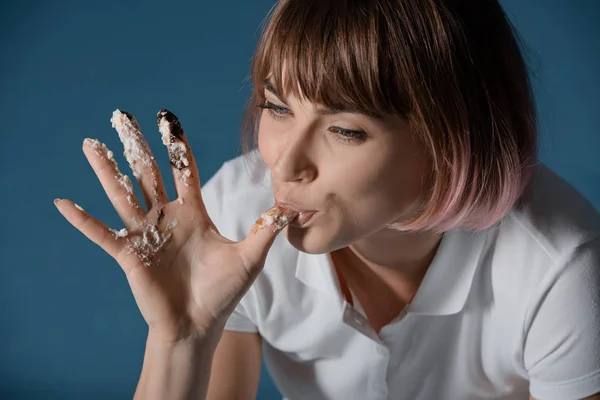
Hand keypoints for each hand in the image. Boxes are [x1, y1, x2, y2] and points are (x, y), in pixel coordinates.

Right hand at [54, 109, 296, 343]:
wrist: (199, 325)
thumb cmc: (223, 293)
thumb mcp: (250, 257)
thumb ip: (266, 229)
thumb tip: (292, 206)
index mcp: (192, 213)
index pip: (182, 170)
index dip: (174, 144)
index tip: (166, 117)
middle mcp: (166, 218)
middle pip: (147, 173)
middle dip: (136, 144)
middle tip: (122, 115)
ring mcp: (146, 235)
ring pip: (122, 194)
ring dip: (105, 170)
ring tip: (90, 144)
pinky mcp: (129, 255)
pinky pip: (102, 234)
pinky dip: (83, 220)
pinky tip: (63, 203)